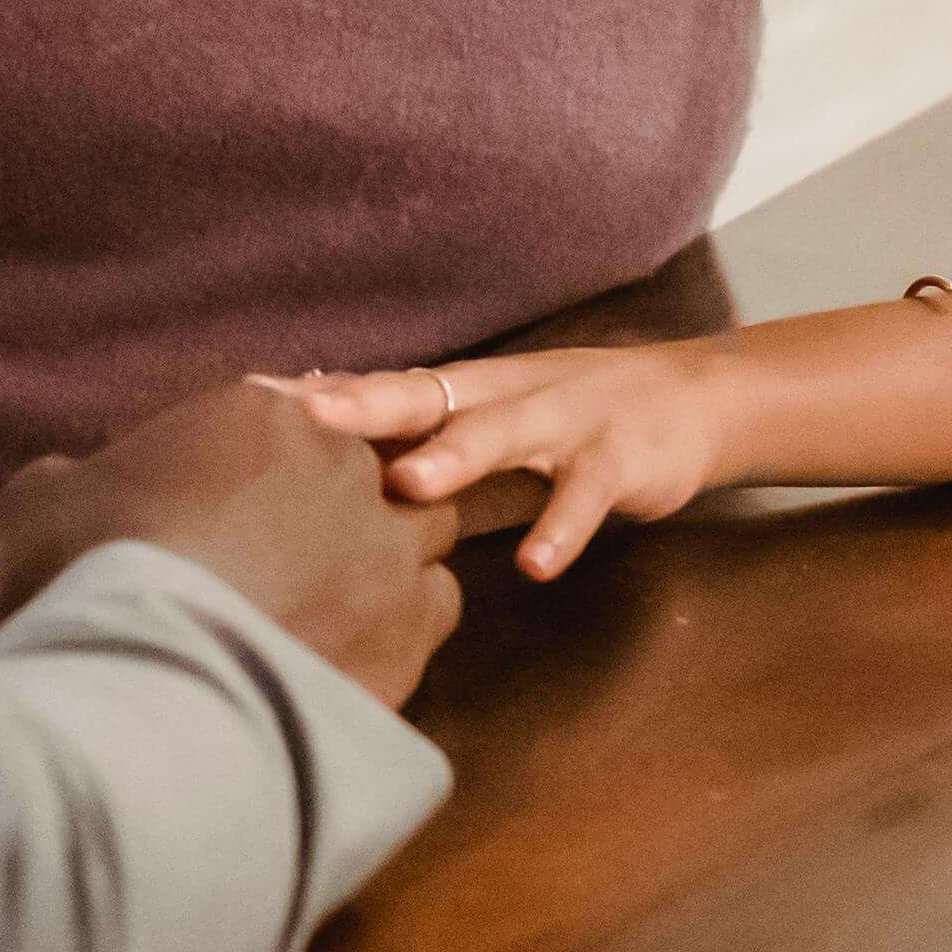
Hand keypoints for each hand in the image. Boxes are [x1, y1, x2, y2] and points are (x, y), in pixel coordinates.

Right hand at [0, 379, 461, 708]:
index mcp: (261, 415)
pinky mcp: (405, 637)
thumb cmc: (79, 577)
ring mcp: (385, 553)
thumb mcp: (46, 496)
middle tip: (293, 544)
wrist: (131, 690)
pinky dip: (403, 620)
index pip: (292, 409)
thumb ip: (81, 475)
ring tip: (334, 595)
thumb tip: (73, 488)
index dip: (272, 453)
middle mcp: (342, 468)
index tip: (246, 488)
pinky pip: (435, 610)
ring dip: (388, 553)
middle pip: (372, 465)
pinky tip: (355, 644)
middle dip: (342, 498)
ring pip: (424, 532)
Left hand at [284, 343, 740, 580]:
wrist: (697, 397)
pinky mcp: (618, 460)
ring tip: (411, 486)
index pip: (387, 388)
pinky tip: (536, 564)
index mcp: (470, 390)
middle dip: (367, 408)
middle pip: (430, 399)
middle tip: (305, 417)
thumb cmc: (572, 416)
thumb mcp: (493, 417)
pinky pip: (584, 496)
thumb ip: (420, 436)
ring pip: (504, 436)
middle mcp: (508, 396)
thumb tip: (322, 445)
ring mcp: (565, 422)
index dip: (326, 394)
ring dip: (458, 458)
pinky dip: (561, 528)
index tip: (253, 396)